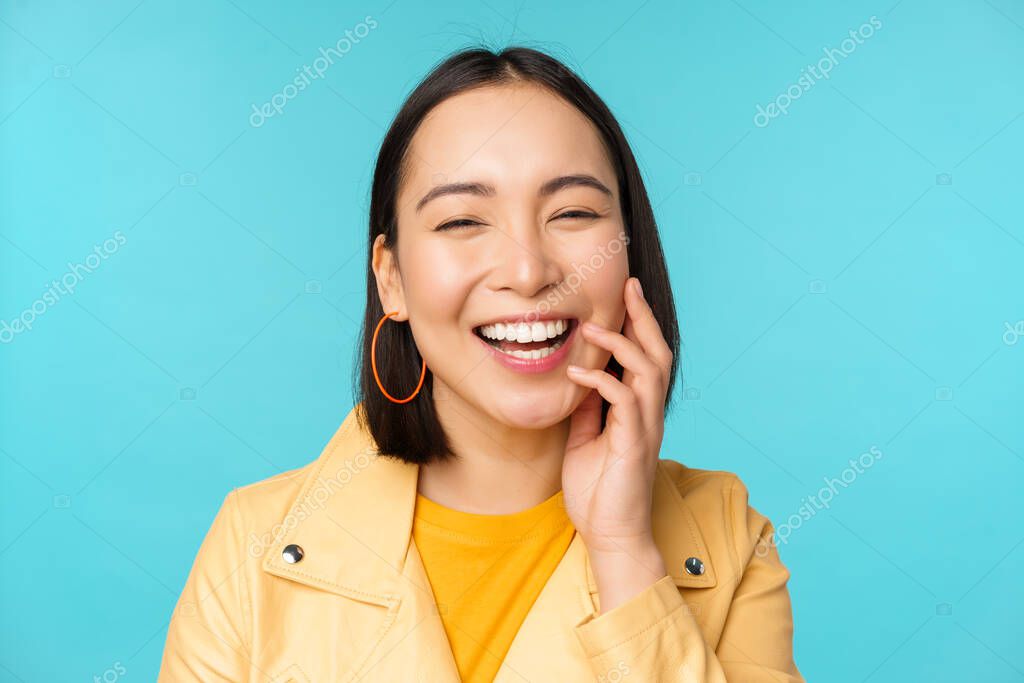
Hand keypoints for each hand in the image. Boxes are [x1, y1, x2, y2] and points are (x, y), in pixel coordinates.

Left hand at [562, 277, 673, 605]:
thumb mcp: (585, 440)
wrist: (611, 536)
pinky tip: (576, 373)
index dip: (638, 325)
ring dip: (622, 344)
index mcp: (638, 411)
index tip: (624, 293)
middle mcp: (649, 414)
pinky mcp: (633, 445)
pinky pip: (624, 401)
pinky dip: (601, 381)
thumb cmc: (598, 492)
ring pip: (648, 371)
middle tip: (627, 285)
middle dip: (643, 317)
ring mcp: (645, 428)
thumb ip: (587, 409)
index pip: (646, 357)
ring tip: (594, 326)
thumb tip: (577, 377)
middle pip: (658, 354)